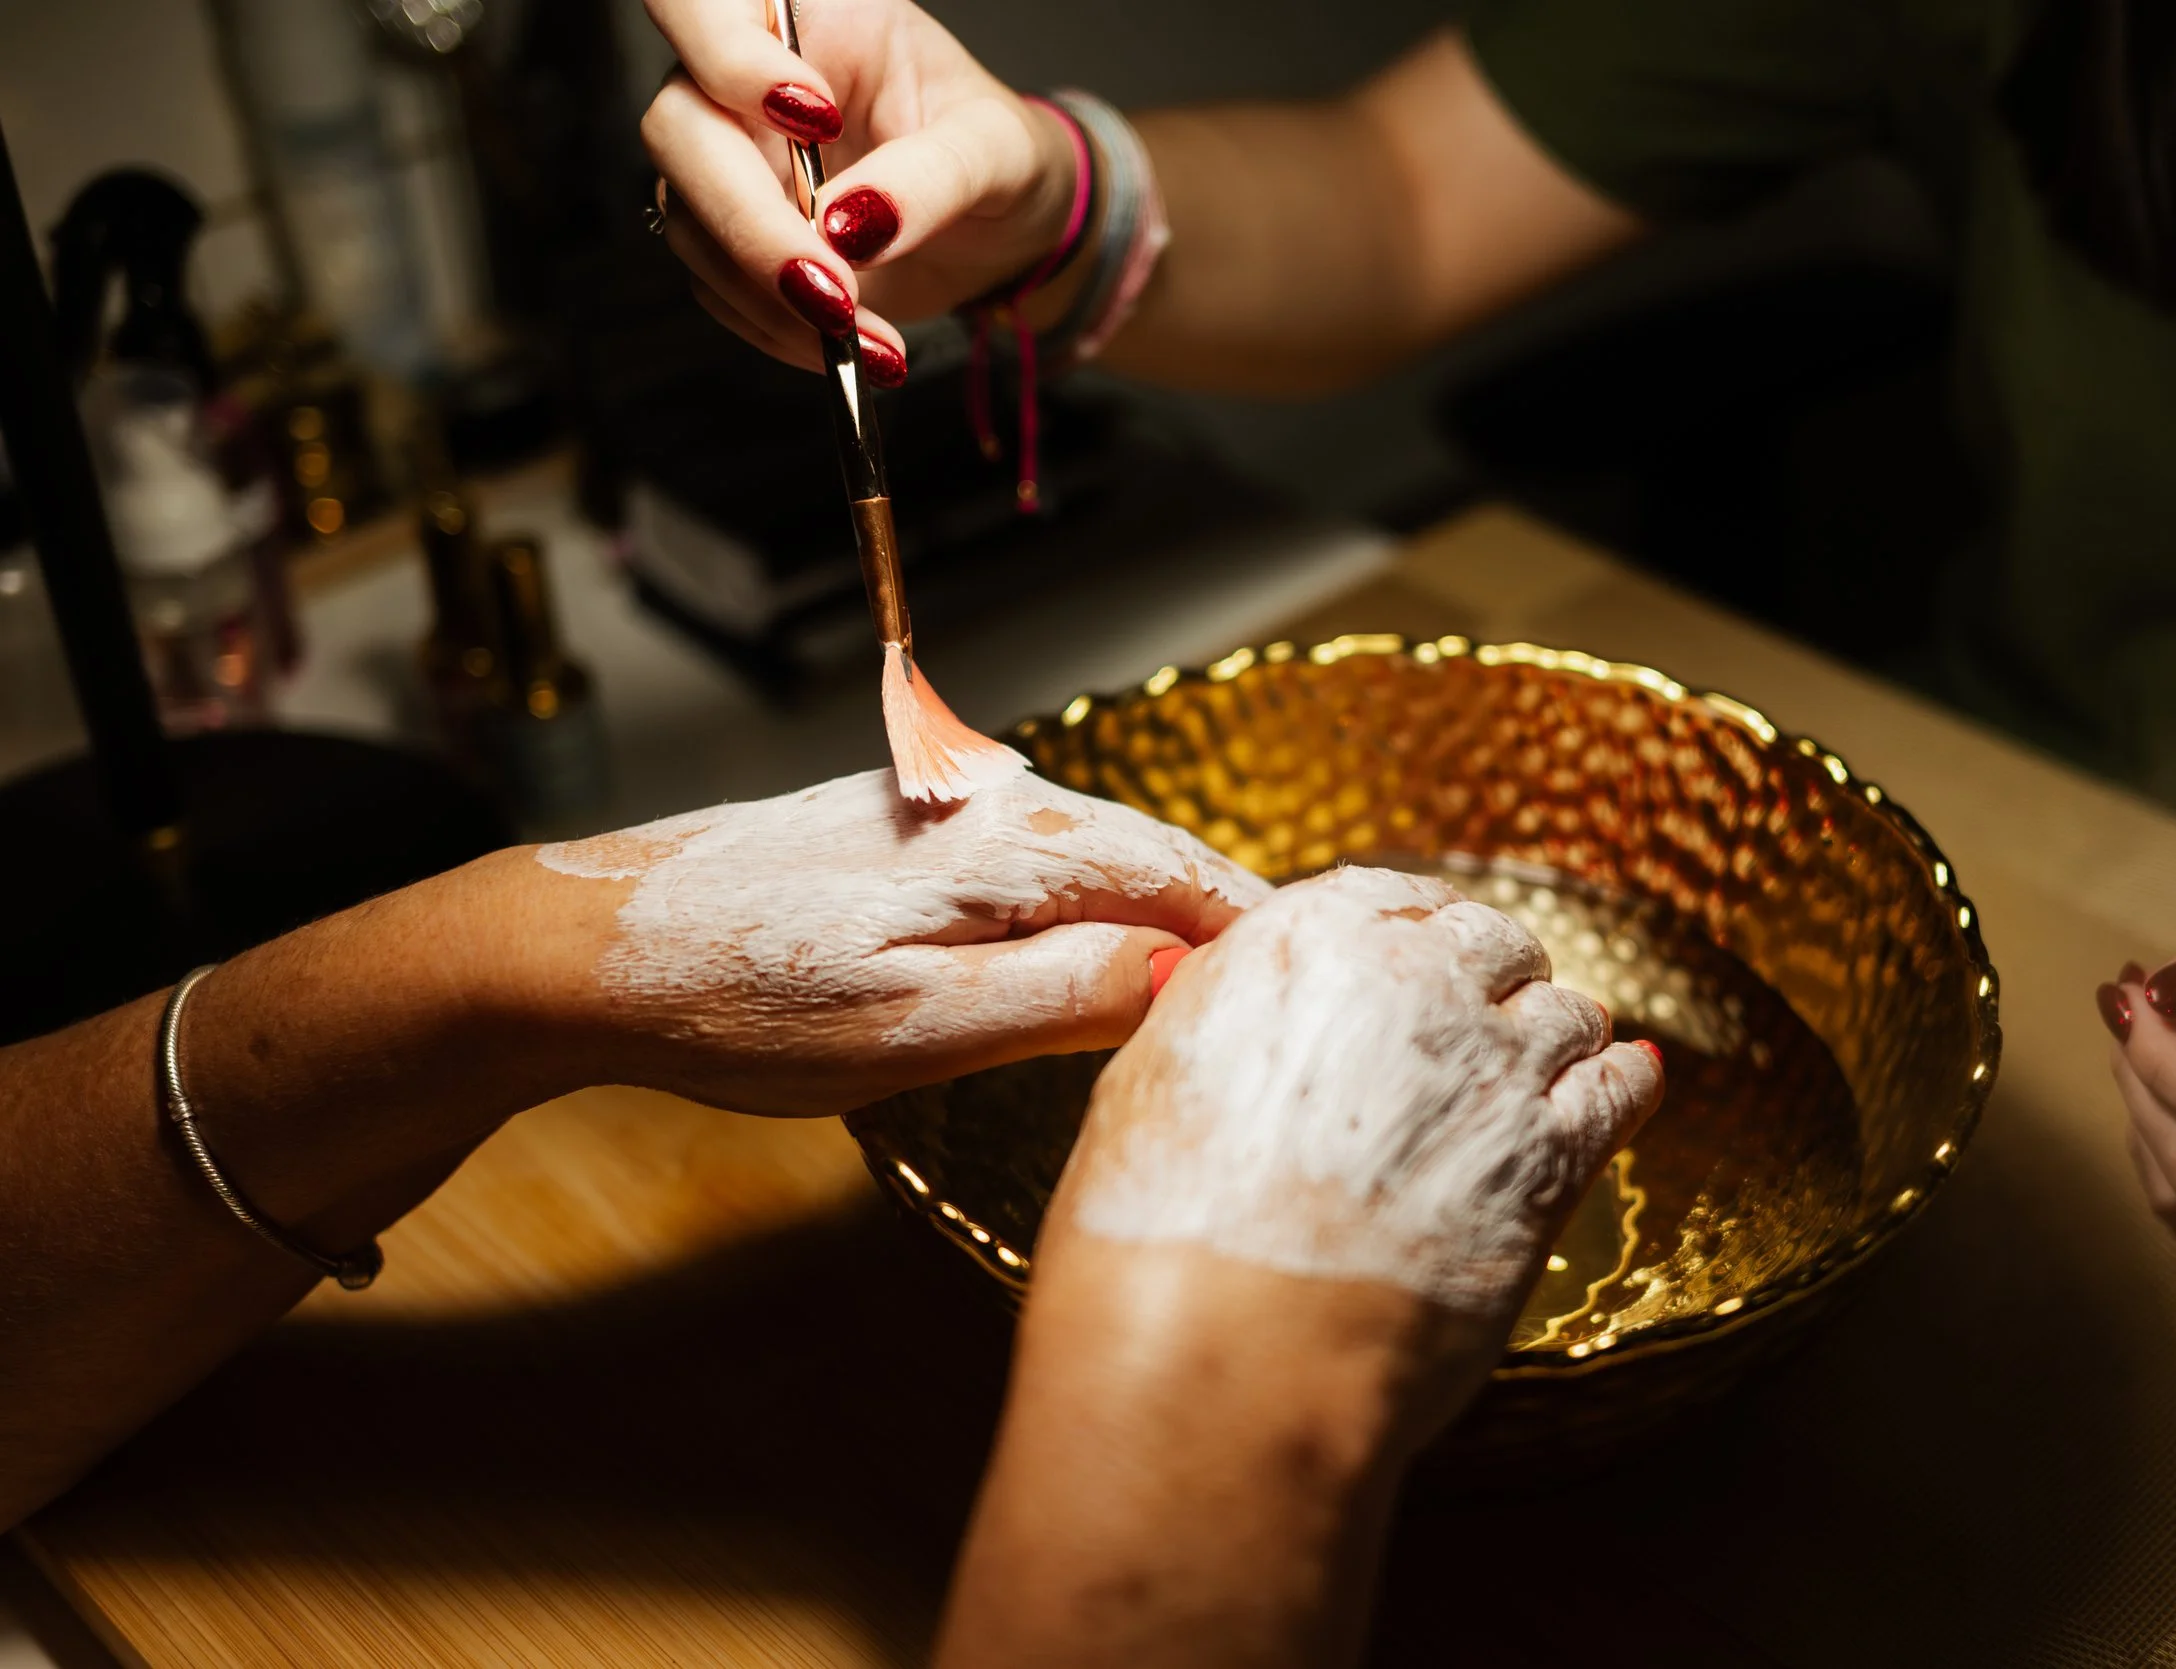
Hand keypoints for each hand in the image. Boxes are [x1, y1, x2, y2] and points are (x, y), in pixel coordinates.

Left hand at [530, 768, 1266, 1114]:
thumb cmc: (741, 1001)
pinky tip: (1089, 959)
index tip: (1324, 992)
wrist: (586, 950)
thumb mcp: (919, 1029)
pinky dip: (1086, 909)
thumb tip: (1187, 969)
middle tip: (1284, 1007)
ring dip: (1156, 918)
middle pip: (1152, 857)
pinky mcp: (901, 826)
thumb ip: (1066, 991)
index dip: (1261, 938)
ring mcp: (941, 807)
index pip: (1189, 877)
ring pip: (1093, 858)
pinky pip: (1034, 864)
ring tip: (1205, 996)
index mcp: (1012, 843)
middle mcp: (989, 800)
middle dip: (1222, 925)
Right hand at [640, 0, 1080, 375]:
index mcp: (810, 20)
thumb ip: (929, 177)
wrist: (1002, 227)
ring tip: (863, 336)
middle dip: (750, 222)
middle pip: (679, 130)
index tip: (817, 120)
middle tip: (834, 291)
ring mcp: (732, 164)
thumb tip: (852, 227)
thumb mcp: (993, 152)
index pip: (702, 5)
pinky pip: (719, 288)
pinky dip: (780, 329)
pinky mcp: (734, 240)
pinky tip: (849, 348)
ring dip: (769, 295)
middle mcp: (746, 84)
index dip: (731, 60)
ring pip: (690, 222)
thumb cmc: (997, 155)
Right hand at [1051, 864, 1663, 1439]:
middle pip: (1496, 946)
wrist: (1225, 1350)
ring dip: (1556, 1039)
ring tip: (1540, 1073)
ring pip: (1567, 1014)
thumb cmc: (1159, 1231)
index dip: (1423, 931)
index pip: (1402, 899)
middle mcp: (1417, 978)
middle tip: (1483, 1022)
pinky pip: (1620, 1087)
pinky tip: (1624, 1083)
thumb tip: (1232, 1002)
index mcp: (1309, 936)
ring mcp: (1496, 1065)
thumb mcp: (1152, 1073)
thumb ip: (1220, 1014)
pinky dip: (1624, 1081)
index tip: (1433, 954)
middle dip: (1494, 981)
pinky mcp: (1554, 1155)